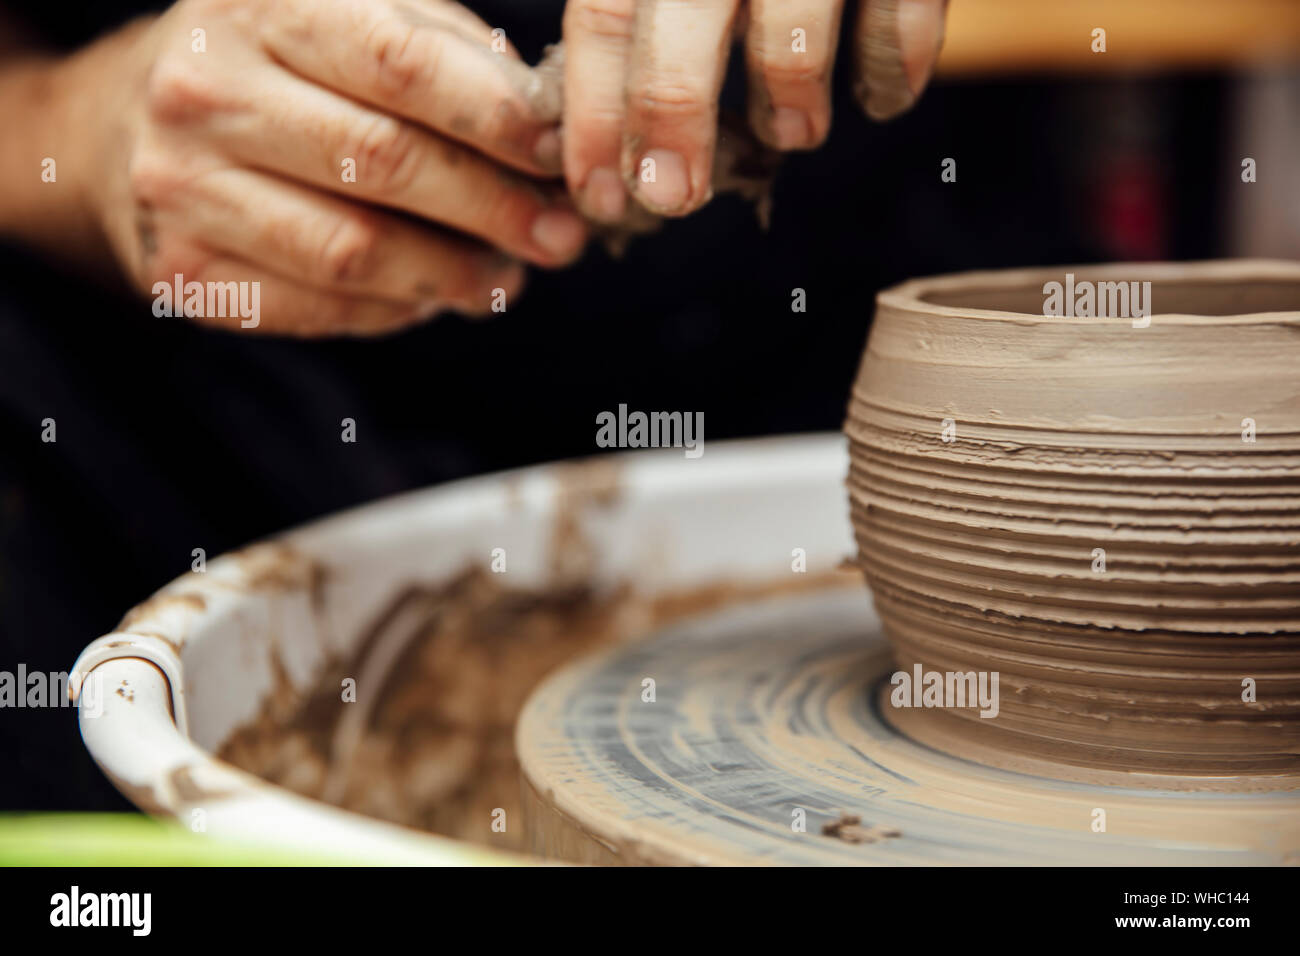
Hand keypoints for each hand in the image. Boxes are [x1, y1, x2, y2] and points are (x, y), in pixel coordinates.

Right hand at [71, 0, 588, 334]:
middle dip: (494, 208)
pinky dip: (396, 309)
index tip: (560, 157)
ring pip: (355, 250)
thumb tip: (556, 133)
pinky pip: (320, 306)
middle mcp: (207, 89)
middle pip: (385, 161)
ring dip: (453, 275)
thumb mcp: (354, 22)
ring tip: (507, 279)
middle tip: (561, 239)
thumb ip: (450, 60)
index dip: (496, 119)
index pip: (401, 64)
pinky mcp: (186, 270)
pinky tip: (432, 295)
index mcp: (261, 5)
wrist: (129, 126)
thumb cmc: (282, 71)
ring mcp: (183, 184)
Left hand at [560, 0, 948, 219]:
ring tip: (793, 134)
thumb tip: (604, 128)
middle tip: (672, 197)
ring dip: (789, 103)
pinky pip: (902, 13)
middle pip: (681, 26)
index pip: (604, 16)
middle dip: (670, 123)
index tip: (599, 193)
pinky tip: (880, 98)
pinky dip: (890, 70)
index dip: (595, 114)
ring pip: (790, 33)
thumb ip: (637, 8)